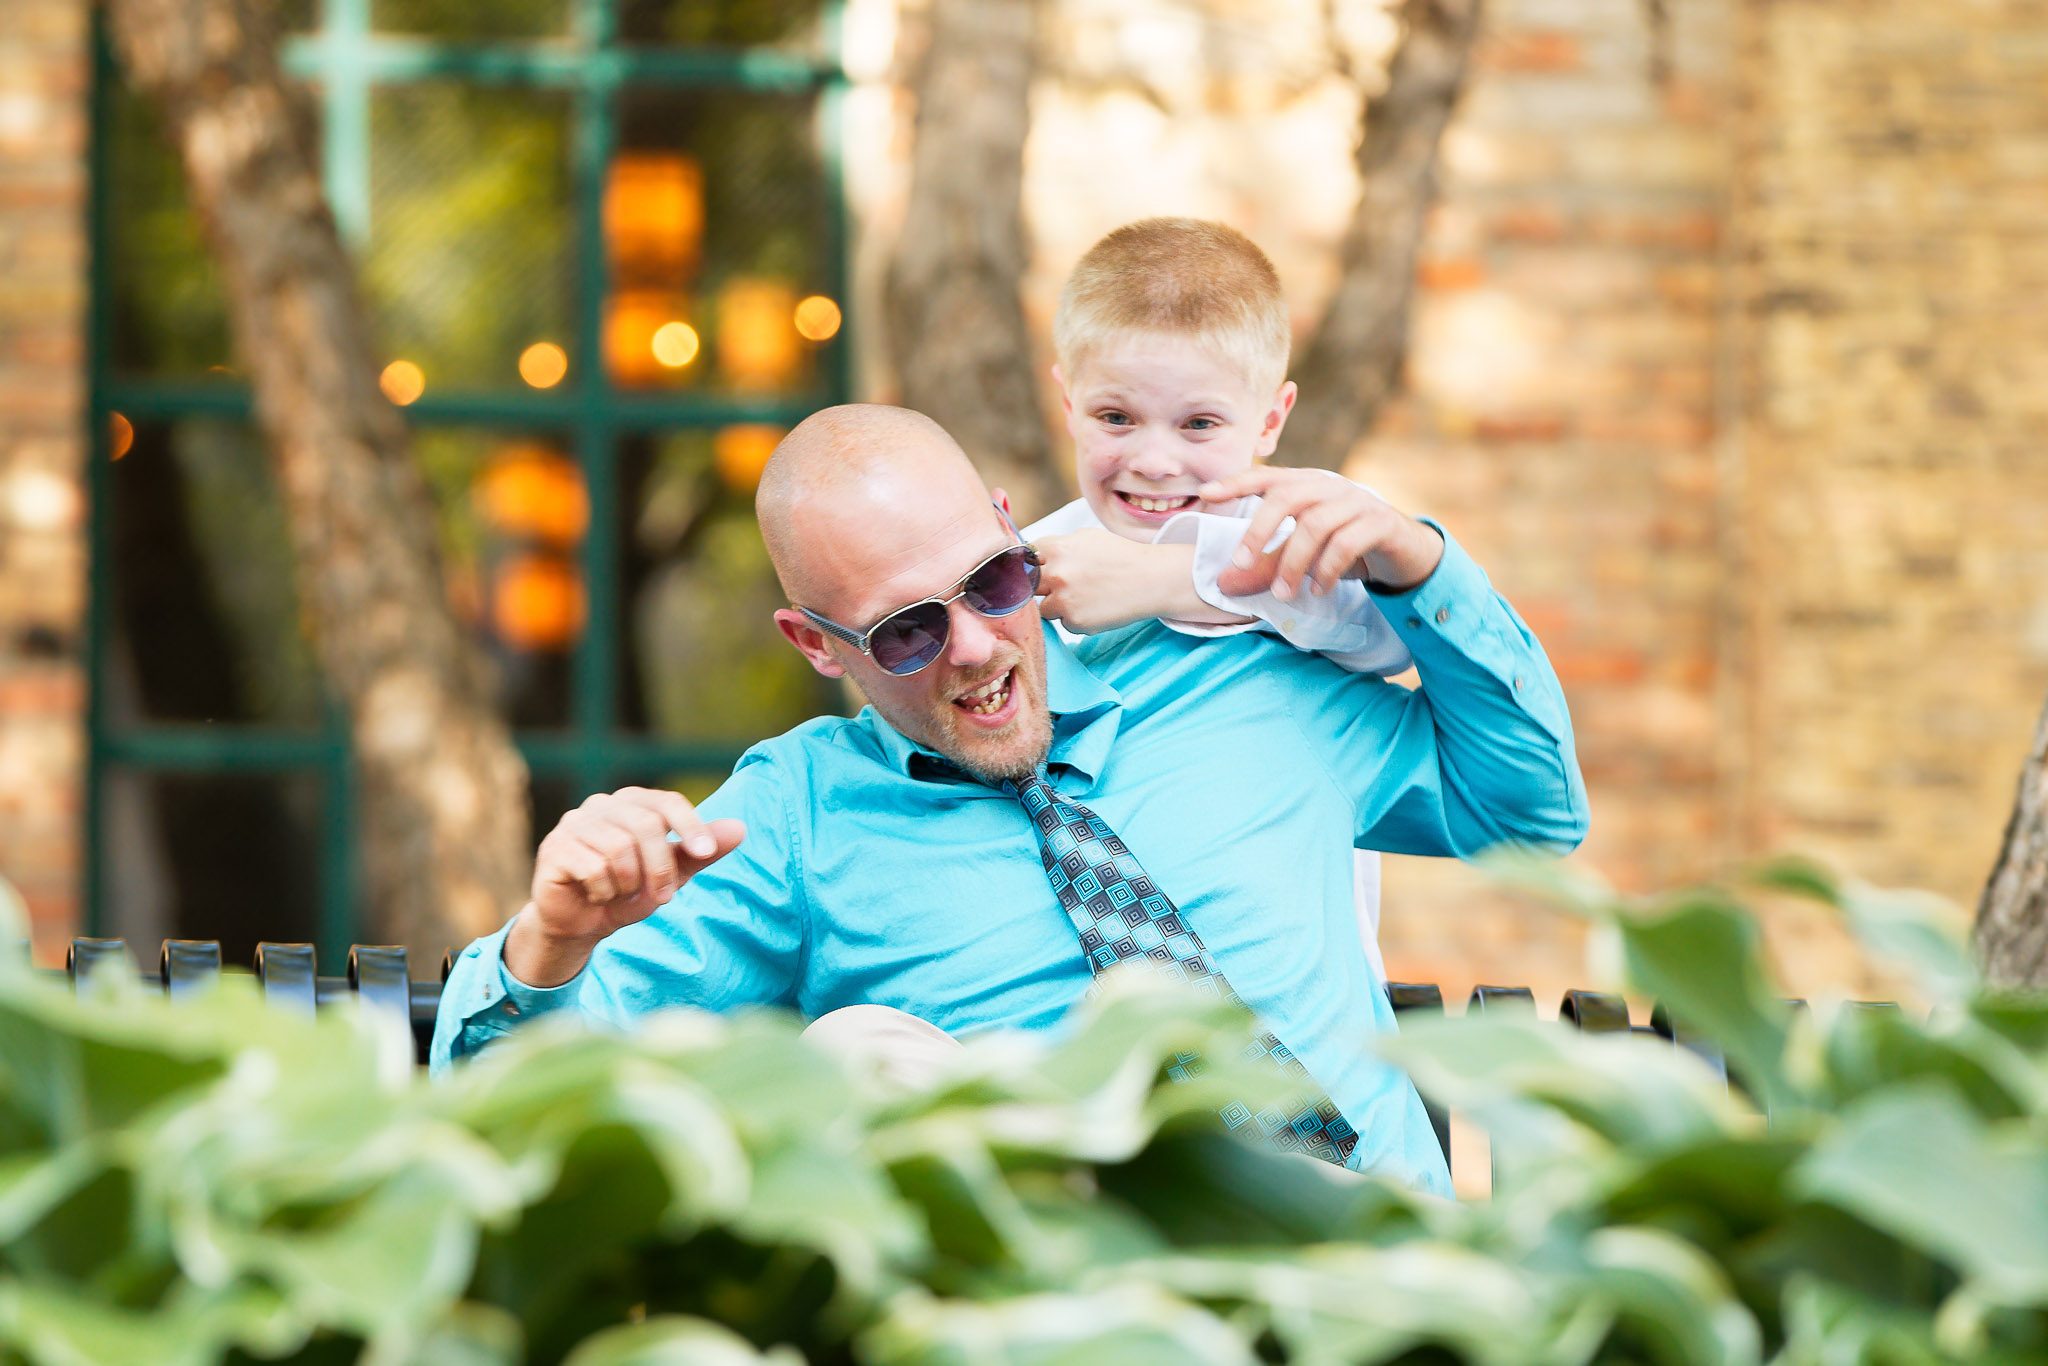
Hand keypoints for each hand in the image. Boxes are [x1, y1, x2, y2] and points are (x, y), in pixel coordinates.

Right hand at [509, 787, 744, 985]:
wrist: (581, 924)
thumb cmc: (627, 892)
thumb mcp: (671, 874)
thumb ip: (701, 852)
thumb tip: (741, 828)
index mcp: (631, 802)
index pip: (666, 801)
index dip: (690, 825)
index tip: (706, 852)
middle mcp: (601, 804)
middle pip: (645, 825)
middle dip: (661, 868)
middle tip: (663, 897)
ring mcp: (573, 823)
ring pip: (618, 848)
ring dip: (629, 883)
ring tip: (622, 893)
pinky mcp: (555, 848)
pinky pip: (592, 868)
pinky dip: (604, 890)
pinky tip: (597, 895)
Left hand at [1035, 528, 1193, 633]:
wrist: (1151, 579)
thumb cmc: (1120, 556)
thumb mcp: (1087, 538)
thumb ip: (1057, 546)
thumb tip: (1032, 555)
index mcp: (1057, 548)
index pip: (1024, 559)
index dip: (1031, 566)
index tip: (1037, 571)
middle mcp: (1056, 573)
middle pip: (1028, 586)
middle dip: (1041, 587)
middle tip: (1063, 586)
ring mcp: (1064, 599)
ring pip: (1043, 608)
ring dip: (1057, 605)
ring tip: (1084, 596)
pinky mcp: (1074, 622)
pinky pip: (1063, 623)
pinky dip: (1075, 619)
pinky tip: (1095, 608)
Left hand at [1199, 469, 1443, 599]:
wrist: (1405, 552)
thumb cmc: (1343, 548)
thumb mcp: (1302, 556)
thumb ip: (1266, 565)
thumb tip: (1224, 585)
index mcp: (1306, 484)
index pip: (1266, 477)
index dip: (1235, 483)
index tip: (1205, 495)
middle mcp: (1329, 486)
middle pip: (1287, 496)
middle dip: (1258, 530)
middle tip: (1238, 564)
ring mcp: (1357, 501)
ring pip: (1315, 524)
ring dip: (1293, 563)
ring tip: (1283, 594)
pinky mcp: (1381, 522)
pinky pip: (1347, 543)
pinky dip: (1327, 570)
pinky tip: (1318, 590)